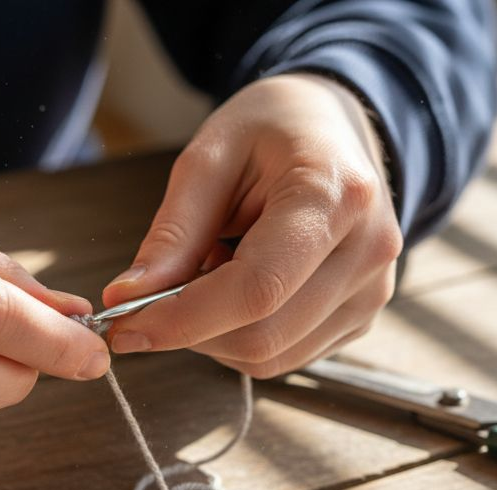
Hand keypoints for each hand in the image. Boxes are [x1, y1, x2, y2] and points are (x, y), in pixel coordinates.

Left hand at [102, 73, 401, 377]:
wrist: (335, 125)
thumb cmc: (271, 129)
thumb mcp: (210, 157)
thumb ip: (172, 234)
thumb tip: (127, 300)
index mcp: (335, 195)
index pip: (257, 289)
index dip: (182, 320)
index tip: (123, 325)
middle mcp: (367, 250)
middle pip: (262, 335)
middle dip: (190, 328)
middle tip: (158, 288)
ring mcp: (373, 291)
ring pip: (271, 356)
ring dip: (215, 334)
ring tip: (212, 268)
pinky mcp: (363, 317)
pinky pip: (286, 356)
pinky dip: (242, 335)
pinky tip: (240, 285)